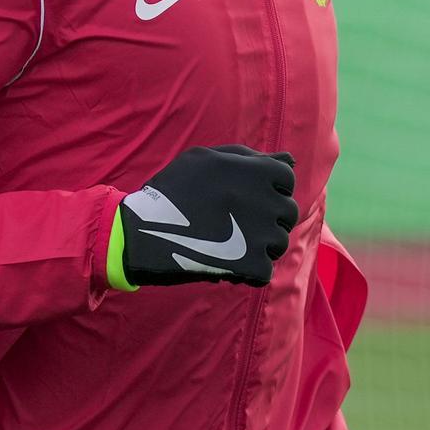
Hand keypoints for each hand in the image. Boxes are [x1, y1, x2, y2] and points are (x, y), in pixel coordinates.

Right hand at [116, 145, 298, 287]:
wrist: (140, 233)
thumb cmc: (172, 190)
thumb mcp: (206, 159)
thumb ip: (249, 157)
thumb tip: (290, 159)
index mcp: (256, 170)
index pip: (286, 180)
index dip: (269, 191)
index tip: (248, 199)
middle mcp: (264, 198)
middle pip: (287, 213)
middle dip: (267, 220)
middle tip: (236, 225)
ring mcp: (260, 233)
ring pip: (278, 243)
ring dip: (258, 247)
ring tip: (227, 245)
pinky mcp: (251, 264)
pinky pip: (265, 271)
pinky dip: (247, 272)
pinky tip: (225, 264)